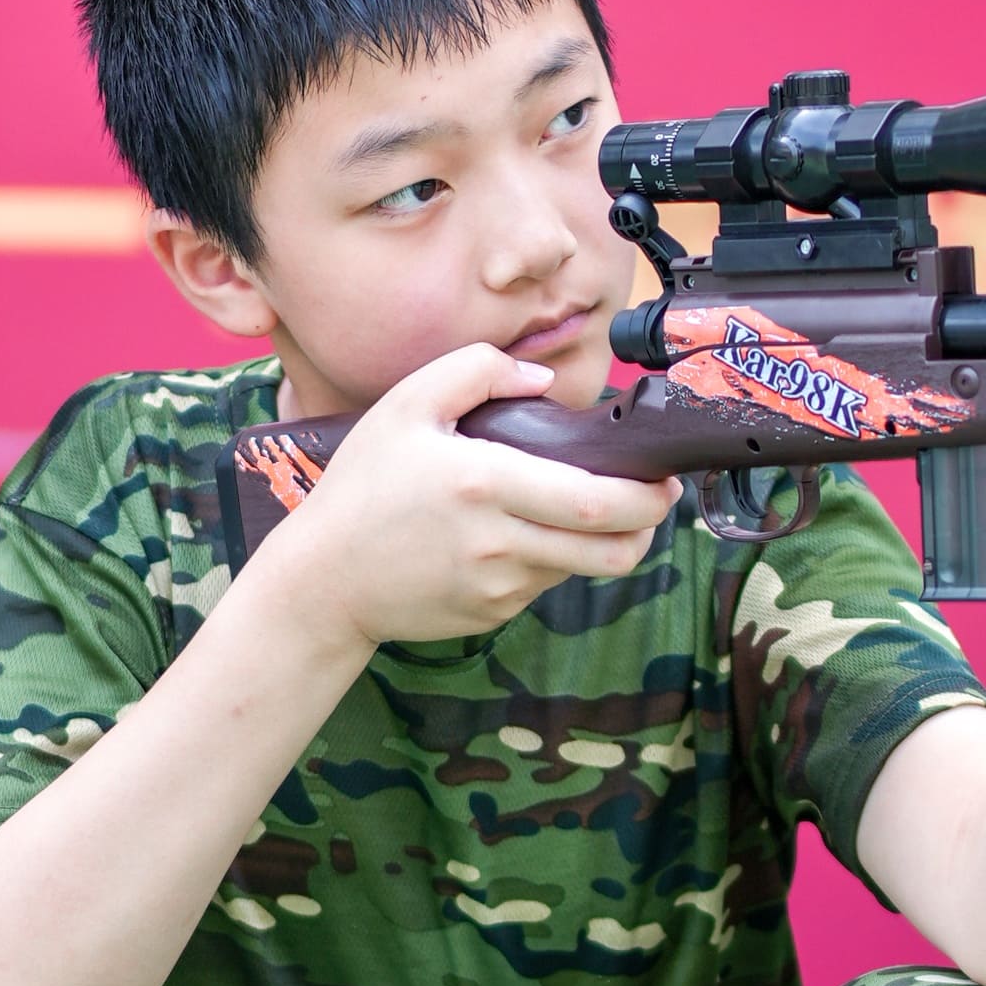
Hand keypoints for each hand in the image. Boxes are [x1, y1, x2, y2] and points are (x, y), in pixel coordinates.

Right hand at [265, 344, 669, 649]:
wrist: (322, 580)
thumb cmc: (362, 488)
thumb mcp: (406, 406)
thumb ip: (476, 370)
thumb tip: (540, 381)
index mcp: (485, 484)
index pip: (594, 500)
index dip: (646, 497)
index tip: (663, 479)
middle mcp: (499, 543)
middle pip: (610, 550)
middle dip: (648, 528)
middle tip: (655, 502)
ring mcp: (497, 587)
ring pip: (579, 568)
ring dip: (595, 542)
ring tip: (580, 510)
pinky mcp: (491, 614)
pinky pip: (541, 585)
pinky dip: (546, 560)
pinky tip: (515, 537)